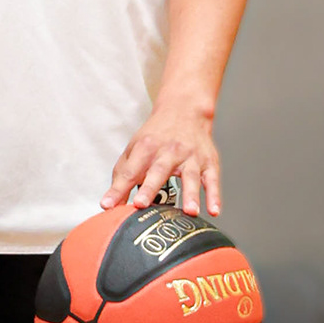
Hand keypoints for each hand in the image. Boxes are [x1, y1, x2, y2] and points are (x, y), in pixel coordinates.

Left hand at [102, 99, 220, 216]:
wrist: (185, 110)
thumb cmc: (157, 135)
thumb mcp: (135, 149)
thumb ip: (122, 176)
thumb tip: (110, 204)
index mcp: (146, 148)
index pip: (130, 171)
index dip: (118, 189)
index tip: (108, 206)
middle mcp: (169, 151)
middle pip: (158, 170)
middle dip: (149, 188)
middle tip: (141, 205)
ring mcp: (191, 157)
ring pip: (191, 176)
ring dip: (190, 195)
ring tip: (189, 212)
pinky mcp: (209, 162)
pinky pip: (213, 179)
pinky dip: (215, 195)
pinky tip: (214, 210)